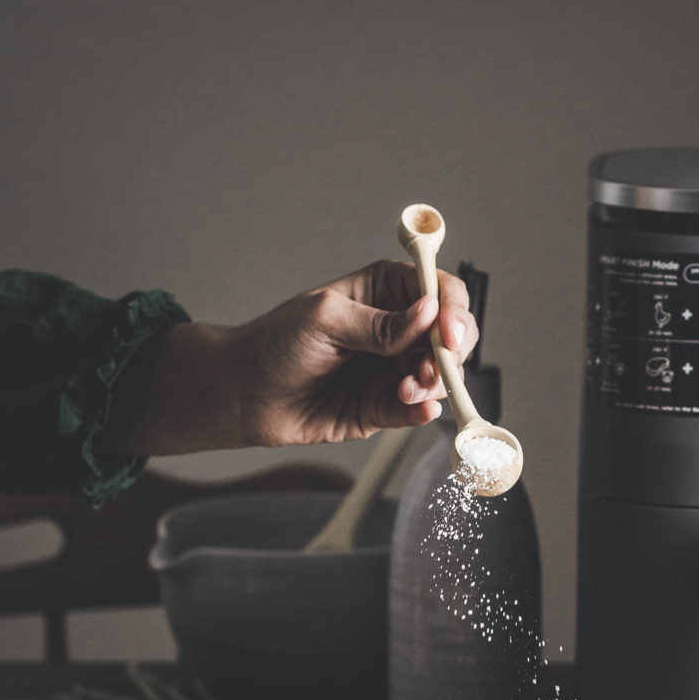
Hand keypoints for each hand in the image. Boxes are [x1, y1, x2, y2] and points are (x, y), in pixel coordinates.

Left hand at [105, 262, 480, 453]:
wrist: (245, 394)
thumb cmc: (275, 344)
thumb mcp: (325, 320)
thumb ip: (380, 324)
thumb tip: (428, 315)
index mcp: (385, 291)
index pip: (439, 289)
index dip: (452, 308)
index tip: (449, 332)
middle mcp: (397, 328)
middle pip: (453, 334)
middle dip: (450, 352)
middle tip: (430, 367)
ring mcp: (394, 367)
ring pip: (442, 374)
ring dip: (434, 383)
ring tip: (405, 389)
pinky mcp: (386, 405)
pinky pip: (419, 409)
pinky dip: (424, 410)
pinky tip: (417, 409)